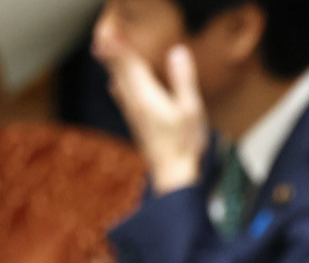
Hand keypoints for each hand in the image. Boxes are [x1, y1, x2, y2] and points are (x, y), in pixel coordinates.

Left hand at [94, 37, 207, 195]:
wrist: (173, 173)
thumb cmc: (185, 143)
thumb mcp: (191, 109)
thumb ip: (183, 79)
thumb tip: (178, 51)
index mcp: (146, 95)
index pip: (131, 64)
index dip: (123, 48)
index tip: (115, 34)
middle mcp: (134, 102)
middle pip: (121, 72)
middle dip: (115, 55)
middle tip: (107, 39)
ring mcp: (133, 113)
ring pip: (118, 84)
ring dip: (114, 68)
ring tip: (107, 55)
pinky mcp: (136, 122)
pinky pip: (122, 96)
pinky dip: (118, 83)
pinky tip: (116, 84)